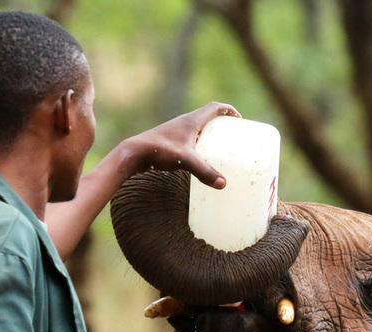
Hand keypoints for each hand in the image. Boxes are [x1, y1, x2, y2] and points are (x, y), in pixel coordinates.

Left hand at [120, 101, 240, 188]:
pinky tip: (199, 157)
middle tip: (231, 134)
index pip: (214, 107)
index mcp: (191, 120)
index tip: (238, 119)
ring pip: (197, 127)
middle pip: (207, 116)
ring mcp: (176, 131)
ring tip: (219, 146)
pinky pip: (189, 137)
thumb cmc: (159, 151)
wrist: (133, 153)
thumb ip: (204, 171)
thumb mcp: (185, 160)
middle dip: (221, 122)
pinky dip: (198, 143)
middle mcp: (184, 122)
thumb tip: (223, 184)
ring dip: (209, 132)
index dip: (228, 110)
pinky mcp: (169, 141)